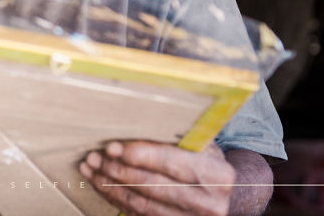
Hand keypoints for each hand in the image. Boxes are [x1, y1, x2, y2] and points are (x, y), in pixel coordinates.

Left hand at [79, 140, 235, 215]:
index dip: (140, 155)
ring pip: (142, 205)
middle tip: (93, 157)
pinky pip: (140, 215)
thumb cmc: (213, 165)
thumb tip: (144, 118)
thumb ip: (182, 138)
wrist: (234, 200)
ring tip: (90, 170)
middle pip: (152, 186)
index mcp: (215, 174)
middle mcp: (205, 201)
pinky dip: (117, 200)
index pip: (172, 163)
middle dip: (118, 171)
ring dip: (110, 187)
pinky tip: (102, 186)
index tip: (113, 147)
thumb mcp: (207, 148)